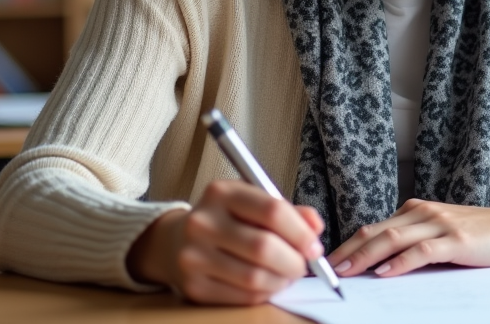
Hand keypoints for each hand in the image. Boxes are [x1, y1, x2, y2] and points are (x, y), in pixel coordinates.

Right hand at [126, 179, 325, 305]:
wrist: (174, 241)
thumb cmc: (225, 219)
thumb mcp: (252, 203)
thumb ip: (288, 212)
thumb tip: (315, 227)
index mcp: (221, 193)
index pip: (271, 211)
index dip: (300, 232)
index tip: (314, 246)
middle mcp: (203, 222)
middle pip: (263, 247)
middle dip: (294, 261)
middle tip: (303, 265)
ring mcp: (194, 256)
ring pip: (254, 277)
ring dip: (281, 280)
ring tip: (286, 275)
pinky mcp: (193, 286)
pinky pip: (242, 296)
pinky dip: (264, 293)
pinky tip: (268, 284)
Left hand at [327, 199, 489, 277]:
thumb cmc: (478, 236)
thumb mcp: (440, 233)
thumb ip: (413, 241)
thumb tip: (378, 264)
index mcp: (416, 210)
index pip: (374, 228)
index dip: (348, 244)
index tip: (328, 262)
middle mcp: (423, 213)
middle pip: (376, 231)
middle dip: (348, 251)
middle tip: (327, 269)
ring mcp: (439, 224)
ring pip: (393, 239)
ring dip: (366, 257)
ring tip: (346, 272)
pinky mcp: (456, 240)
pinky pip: (422, 251)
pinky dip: (400, 263)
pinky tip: (385, 273)